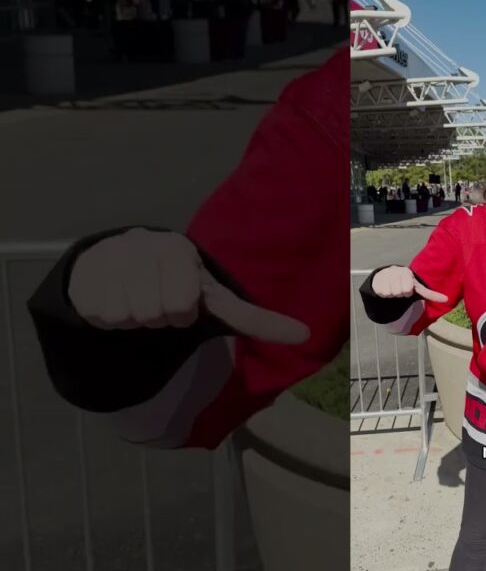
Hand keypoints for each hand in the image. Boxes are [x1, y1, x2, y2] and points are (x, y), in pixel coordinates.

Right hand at [69, 228, 308, 343]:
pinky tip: (113, 297)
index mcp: (183, 252)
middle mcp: (148, 244)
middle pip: (154, 313)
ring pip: (127, 315)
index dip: (183, 313)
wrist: (119, 269)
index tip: (183, 301)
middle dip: (157, 317)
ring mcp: (113, 255)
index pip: (183, 304)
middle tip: (156, 302)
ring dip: (132, 318)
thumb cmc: (175, 285)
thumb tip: (305, 335)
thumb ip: (257, 320)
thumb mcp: (216, 301)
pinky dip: (107, 318)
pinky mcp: (85, 271)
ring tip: (135, 299)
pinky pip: (100, 316)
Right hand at [371, 265, 447, 302]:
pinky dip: (384, 294)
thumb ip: (431, 294)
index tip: (407, 288)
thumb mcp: (418, 288)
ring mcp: (386, 274)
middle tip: (399, 289)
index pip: (407, 290)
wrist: (388, 278)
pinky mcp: (377, 279)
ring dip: (392, 294)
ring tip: (393, 288)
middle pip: (398, 292)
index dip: (407, 292)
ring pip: (390, 293)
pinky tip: (386, 287)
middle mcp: (396, 270)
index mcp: (407, 273)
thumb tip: (446, 299)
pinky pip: (382, 293)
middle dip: (399, 293)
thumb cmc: (406, 283)